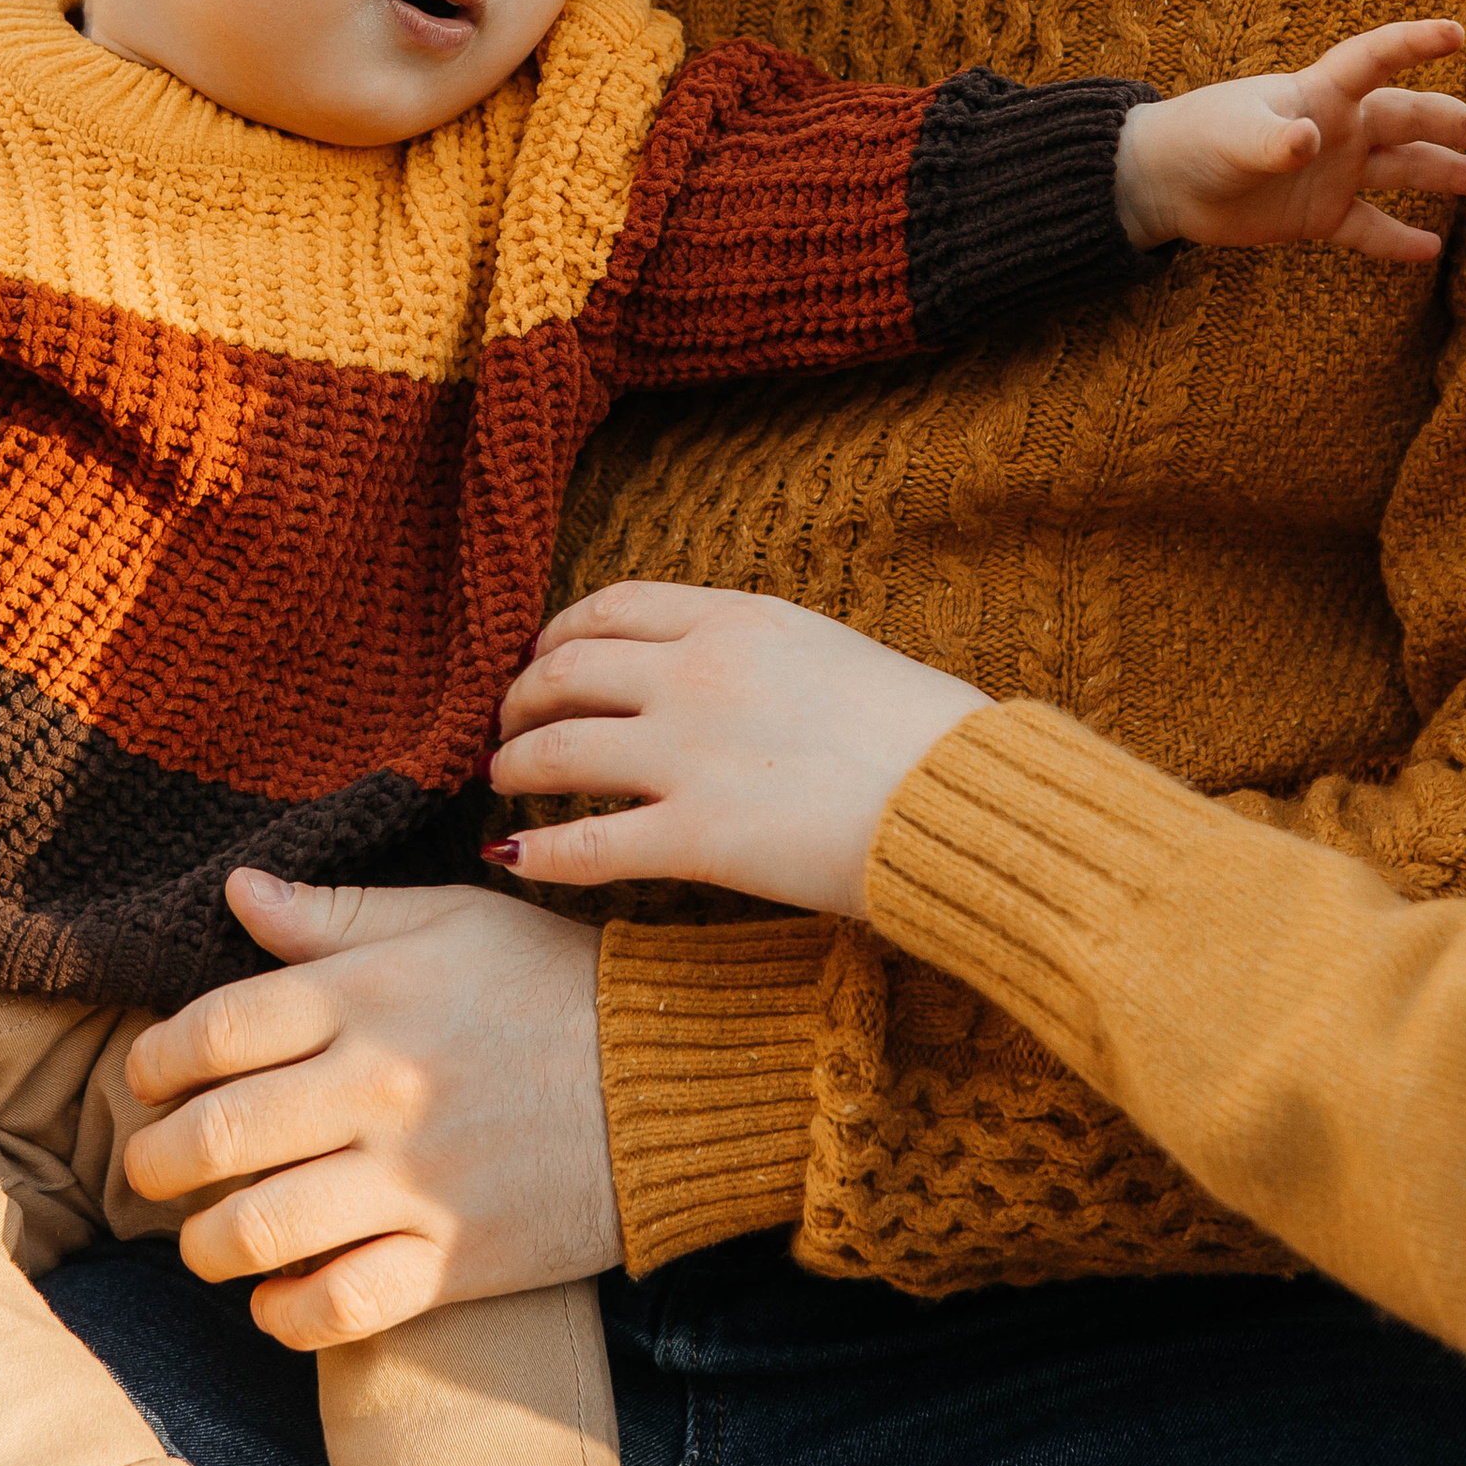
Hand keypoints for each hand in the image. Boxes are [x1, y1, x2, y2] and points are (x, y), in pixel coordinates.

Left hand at [121, 875, 615, 1351]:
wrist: (676, 1077)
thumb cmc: (554, 982)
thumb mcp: (450, 919)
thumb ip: (337, 914)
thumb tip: (239, 890)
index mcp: (369, 991)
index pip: (214, 1028)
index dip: (156, 1060)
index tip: (148, 1078)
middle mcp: (378, 1084)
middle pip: (216, 1135)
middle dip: (157, 1161)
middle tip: (153, 1168)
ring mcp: (415, 1179)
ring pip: (258, 1231)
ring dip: (207, 1246)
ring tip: (208, 1240)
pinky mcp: (456, 1257)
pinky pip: (340, 1306)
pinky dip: (287, 1314)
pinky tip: (276, 1299)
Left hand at [489, 583, 987, 916]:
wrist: (963, 800)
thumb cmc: (924, 733)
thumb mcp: (832, 652)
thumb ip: (760, 655)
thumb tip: (722, 675)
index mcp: (736, 618)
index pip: (612, 606)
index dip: (559, 632)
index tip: (543, 655)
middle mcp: (696, 673)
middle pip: (566, 670)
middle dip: (522, 696)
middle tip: (508, 722)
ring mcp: (689, 754)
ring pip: (556, 751)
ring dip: (515, 765)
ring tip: (502, 780)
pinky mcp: (696, 837)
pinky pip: (586, 845)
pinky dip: (537, 852)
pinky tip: (513, 858)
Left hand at [1113, 14, 1465, 263]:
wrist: (1164, 182)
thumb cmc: (1196, 140)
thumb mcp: (1233, 136)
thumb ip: (1271, 138)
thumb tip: (1309, 140)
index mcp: (1319, 94)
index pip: (1374, 60)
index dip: (1412, 44)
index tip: (1456, 34)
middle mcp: (1337, 129)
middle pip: (1407, 119)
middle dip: (1456, 125)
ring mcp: (1332, 172)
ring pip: (1403, 170)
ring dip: (1448, 174)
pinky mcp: (1319, 215)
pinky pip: (1369, 228)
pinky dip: (1398, 240)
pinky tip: (1433, 249)